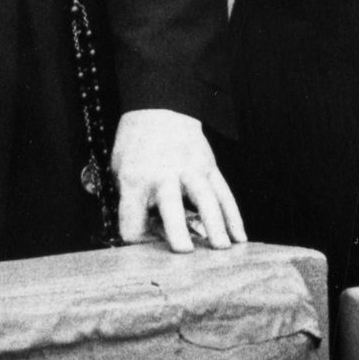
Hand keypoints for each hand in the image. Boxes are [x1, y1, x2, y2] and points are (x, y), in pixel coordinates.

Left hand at [113, 108, 243, 253]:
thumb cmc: (136, 146)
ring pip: (205, 199)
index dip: (136, 239)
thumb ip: (130, 204)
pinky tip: (239, 236)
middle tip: (184, 251)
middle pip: (170, 205)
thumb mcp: (119, 171)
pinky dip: (233, 216)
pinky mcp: (209, 167)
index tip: (144, 251)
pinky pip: (224, 193)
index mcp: (134, 179)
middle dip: (176, 228)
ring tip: (221, 248)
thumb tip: (144, 238)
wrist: (158, 108)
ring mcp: (190, 170)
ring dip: (214, 224)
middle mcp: (163, 175)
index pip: (132, 217)